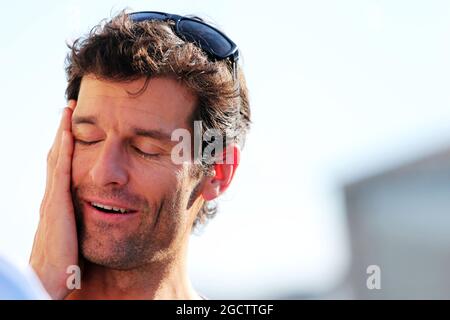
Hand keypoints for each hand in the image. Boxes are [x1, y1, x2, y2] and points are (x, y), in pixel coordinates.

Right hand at [30, 100, 77, 298]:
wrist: (50, 281)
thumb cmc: (66, 264)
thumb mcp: (75, 236)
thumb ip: (82, 220)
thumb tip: (101, 211)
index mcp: (58, 203)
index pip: (62, 166)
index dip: (67, 145)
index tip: (75, 125)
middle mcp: (52, 196)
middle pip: (56, 156)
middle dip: (63, 132)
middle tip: (71, 108)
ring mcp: (52, 198)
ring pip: (56, 157)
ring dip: (62, 133)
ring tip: (69, 111)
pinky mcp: (57, 204)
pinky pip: (61, 169)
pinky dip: (63, 149)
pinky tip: (69, 132)